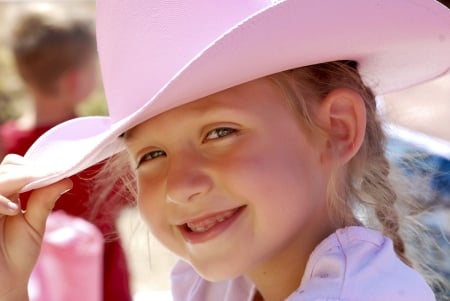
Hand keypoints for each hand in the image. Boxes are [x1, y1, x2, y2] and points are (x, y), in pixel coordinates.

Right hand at [0, 154, 71, 299]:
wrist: (5, 283)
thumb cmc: (17, 255)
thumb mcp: (34, 224)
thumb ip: (44, 200)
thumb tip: (66, 179)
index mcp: (7, 195)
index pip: (14, 167)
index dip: (31, 167)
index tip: (55, 171)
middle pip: (6, 169)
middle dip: (27, 172)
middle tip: (49, 177)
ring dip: (16, 181)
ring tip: (35, 191)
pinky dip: (0, 201)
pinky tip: (13, 211)